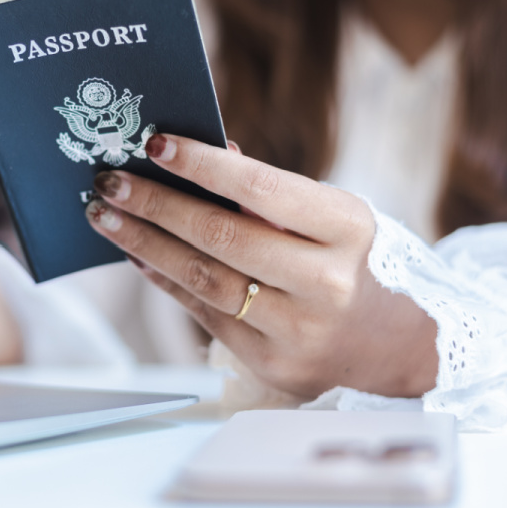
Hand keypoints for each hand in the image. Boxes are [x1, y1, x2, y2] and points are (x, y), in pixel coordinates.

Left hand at [84, 133, 438, 399]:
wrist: (400, 345)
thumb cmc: (358, 261)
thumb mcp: (334, 215)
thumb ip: (272, 191)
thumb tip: (209, 152)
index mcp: (349, 229)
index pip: (262, 190)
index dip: (202, 165)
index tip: (155, 144)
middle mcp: (327, 283)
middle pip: (222, 238)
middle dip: (155, 205)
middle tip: (109, 180)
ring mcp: (299, 331)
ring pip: (203, 280)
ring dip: (145, 243)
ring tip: (107, 215)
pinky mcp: (274, 364)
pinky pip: (204, 314)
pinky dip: (165, 279)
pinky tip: (138, 253)